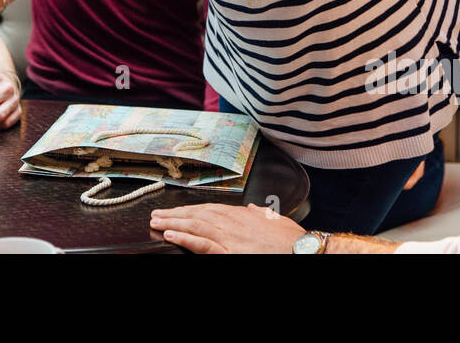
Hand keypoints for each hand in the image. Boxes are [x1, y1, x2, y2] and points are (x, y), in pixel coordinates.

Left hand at [149, 203, 305, 253]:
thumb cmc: (291, 241)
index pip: (209, 209)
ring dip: (173, 222)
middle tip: (157, 213)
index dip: (191, 209)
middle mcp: (232, 222)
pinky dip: (184, 237)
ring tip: (157, 221)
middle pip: (197, 214)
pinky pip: (202, 244)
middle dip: (175, 213)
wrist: (302, 252)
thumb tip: (254, 209)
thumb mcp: (275, 220)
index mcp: (242, 215)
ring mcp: (229, 237)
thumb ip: (261, 214)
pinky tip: (170, 234)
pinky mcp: (229, 251)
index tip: (177, 210)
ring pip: (195, 225)